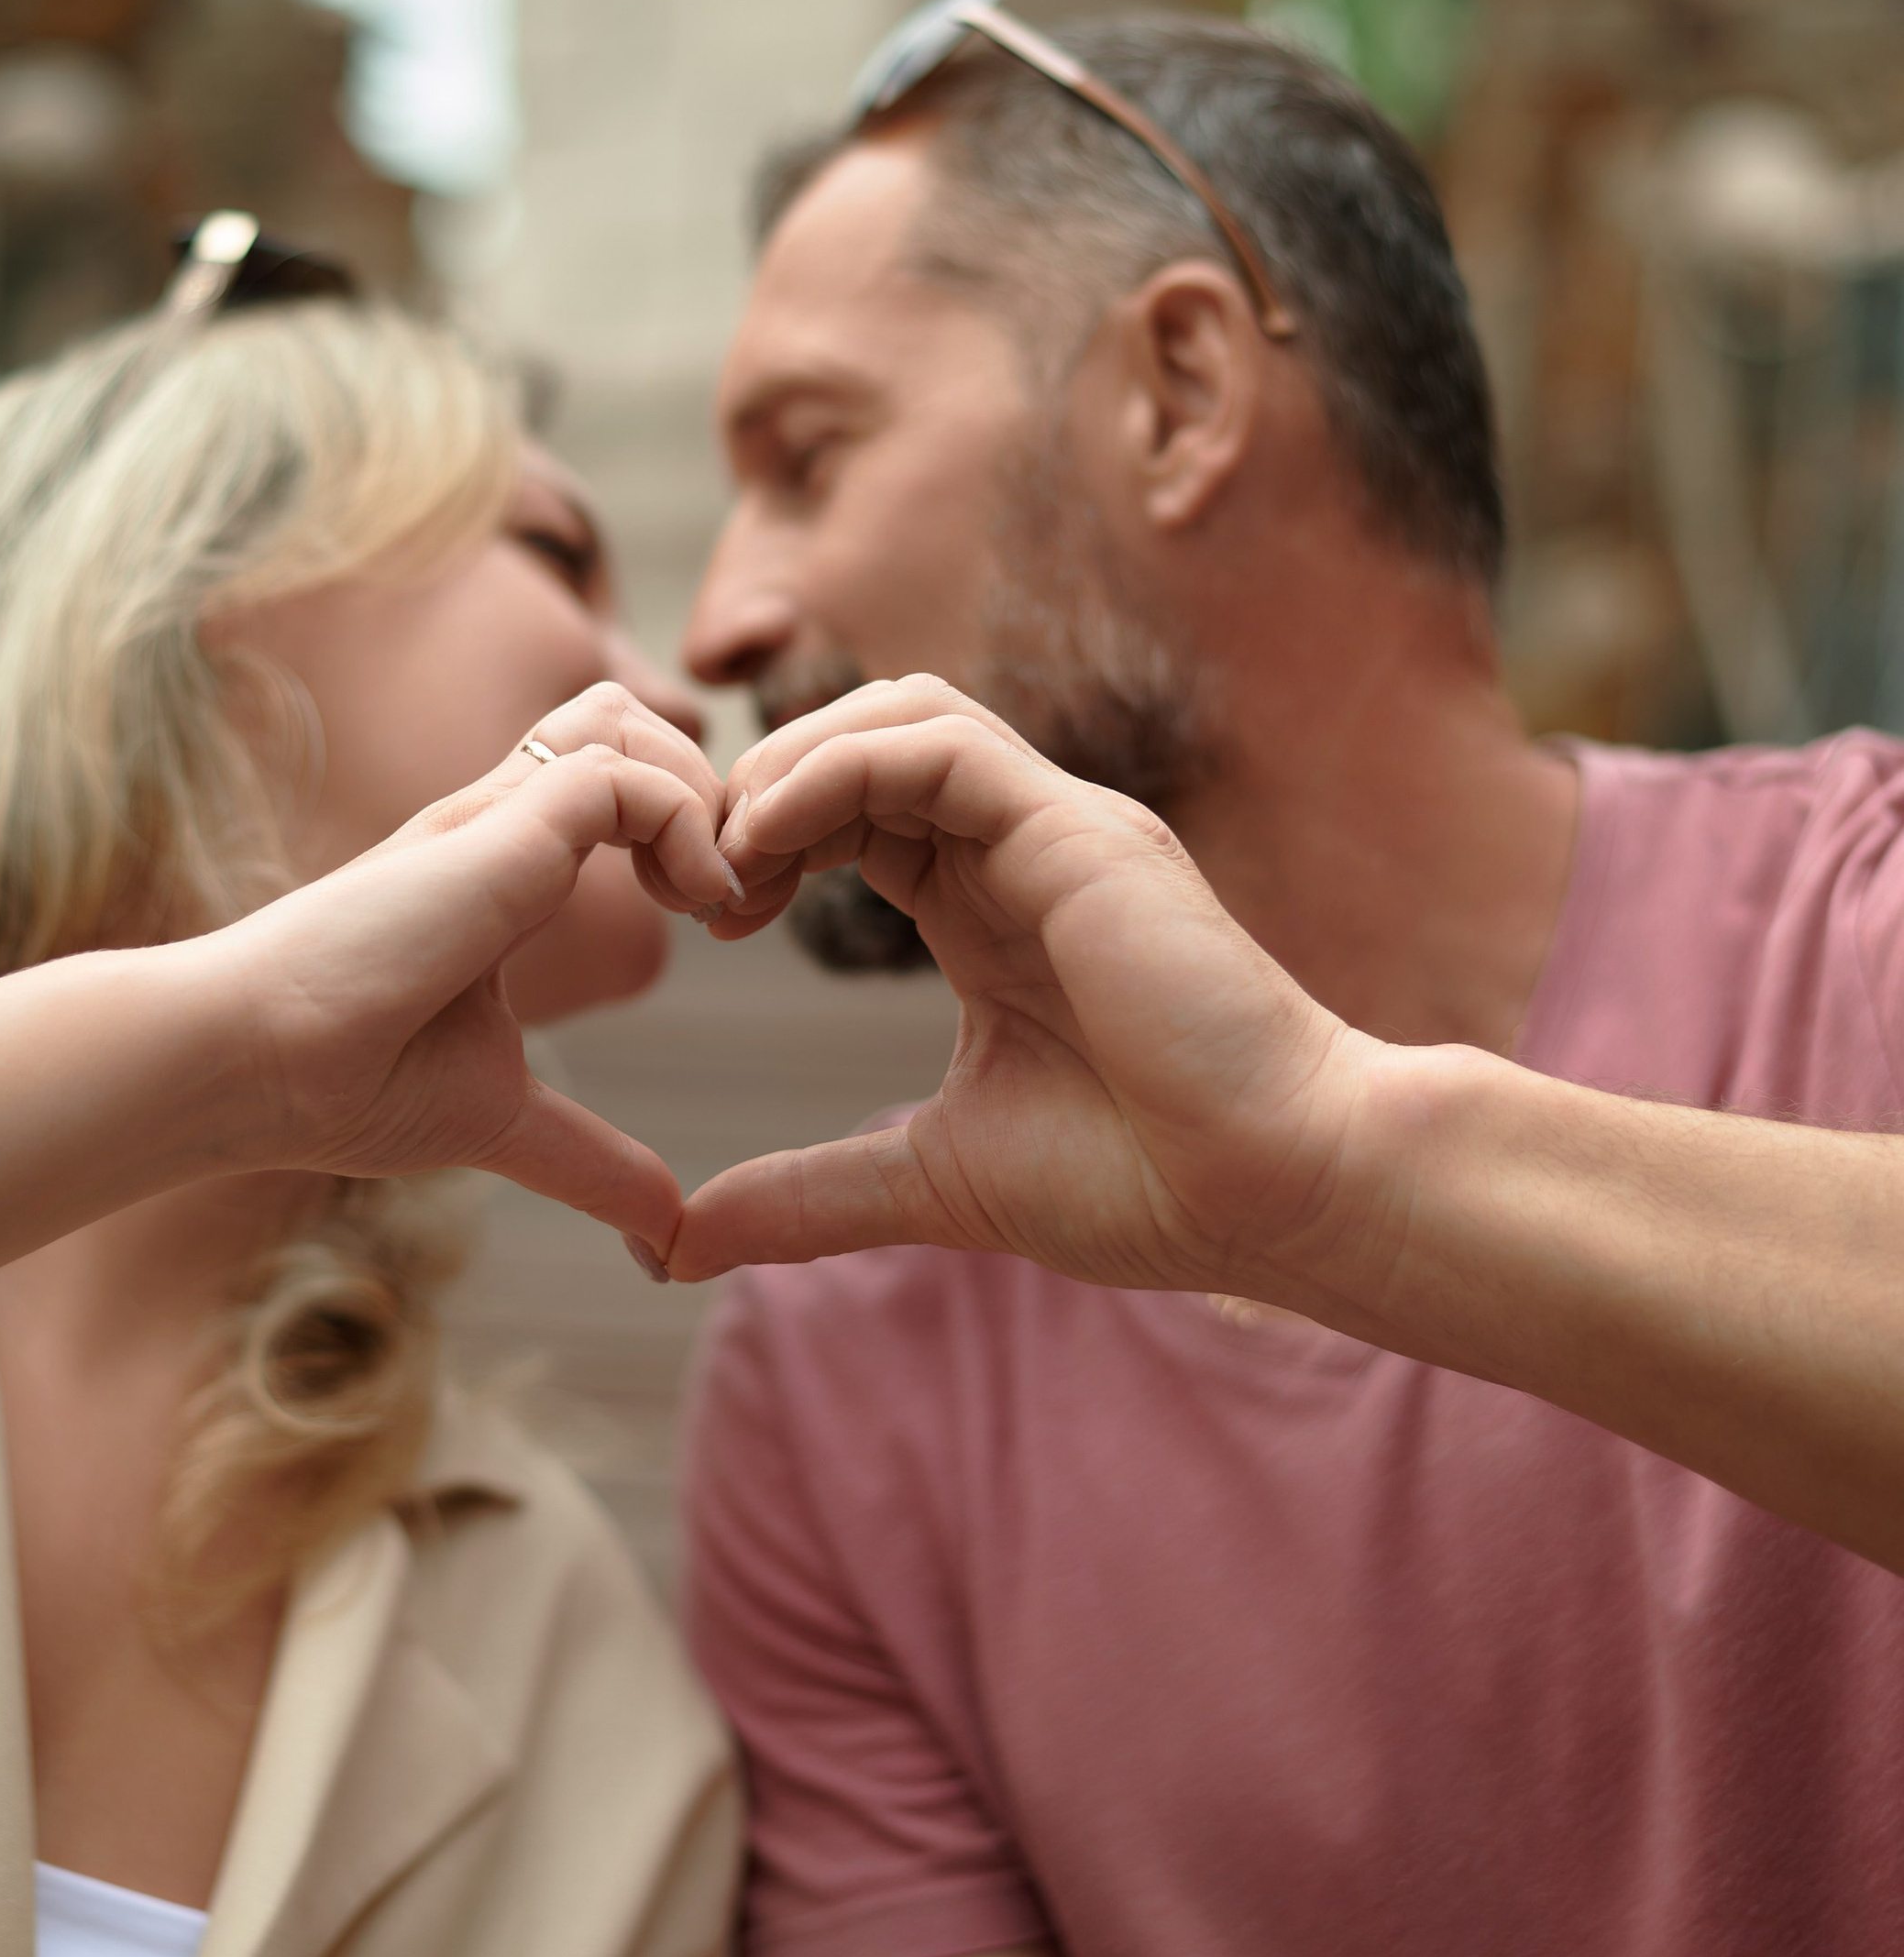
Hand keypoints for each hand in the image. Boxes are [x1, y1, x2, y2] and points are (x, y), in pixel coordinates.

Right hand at [196, 682, 737, 1260]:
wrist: (252, 1070)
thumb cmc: (343, 1086)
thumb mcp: (502, 1118)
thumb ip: (587, 1159)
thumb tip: (664, 1235)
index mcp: (493, 869)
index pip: (603, 781)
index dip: (683, 826)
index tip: (722, 922)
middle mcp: (495, 824)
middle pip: (622, 719)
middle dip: (710, 789)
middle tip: (737, 901)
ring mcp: (493, 818)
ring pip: (625, 720)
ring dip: (700, 794)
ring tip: (715, 896)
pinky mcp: (498, 829)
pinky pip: (625, 775)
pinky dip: (685, 825)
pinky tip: (693, 906)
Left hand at [671, 676, 1380, 1291]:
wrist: (1278, 1193)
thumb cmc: (1148, 1186)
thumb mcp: (933, 1181)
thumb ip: (809, 1195)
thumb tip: (679, 1244)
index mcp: (994, 905)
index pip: (858, 807)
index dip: (767, 835)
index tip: (711, 917)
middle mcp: (1029, 845)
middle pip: (868, 735)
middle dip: (763, 784)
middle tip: (699, 877)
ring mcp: (1060, 827)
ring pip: (901, 712)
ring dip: (791, 763)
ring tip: (730, 853)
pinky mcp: (1081, 830)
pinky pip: (937, 744)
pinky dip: (837, 769)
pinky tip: (771, 840)